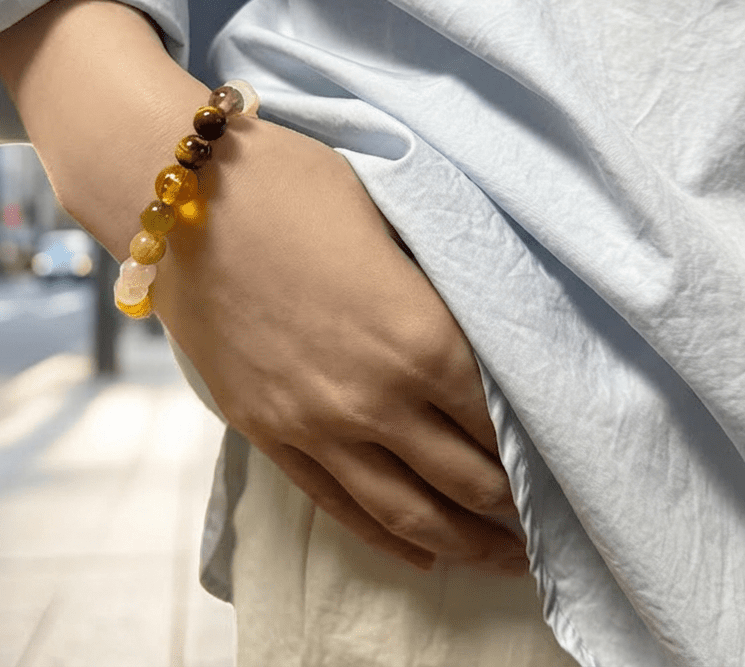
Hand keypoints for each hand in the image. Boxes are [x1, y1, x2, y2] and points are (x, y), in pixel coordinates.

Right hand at [0, 0, 525, 573]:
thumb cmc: (294, 186)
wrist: (182, 193)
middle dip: (515, 507)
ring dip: (466, 543)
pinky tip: (424, 554)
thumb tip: (476, 336)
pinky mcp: (266, 432)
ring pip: (408, 513)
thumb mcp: (391, 223)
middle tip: (549, 522)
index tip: (562, 457)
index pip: (501, 416)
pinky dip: (389, 540)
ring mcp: (314, 424)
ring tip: (503, 558)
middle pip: (468, 478)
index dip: (537, 444)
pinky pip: (338, 507)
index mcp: (420, 335)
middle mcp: (374, 396)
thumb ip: (436, 292)